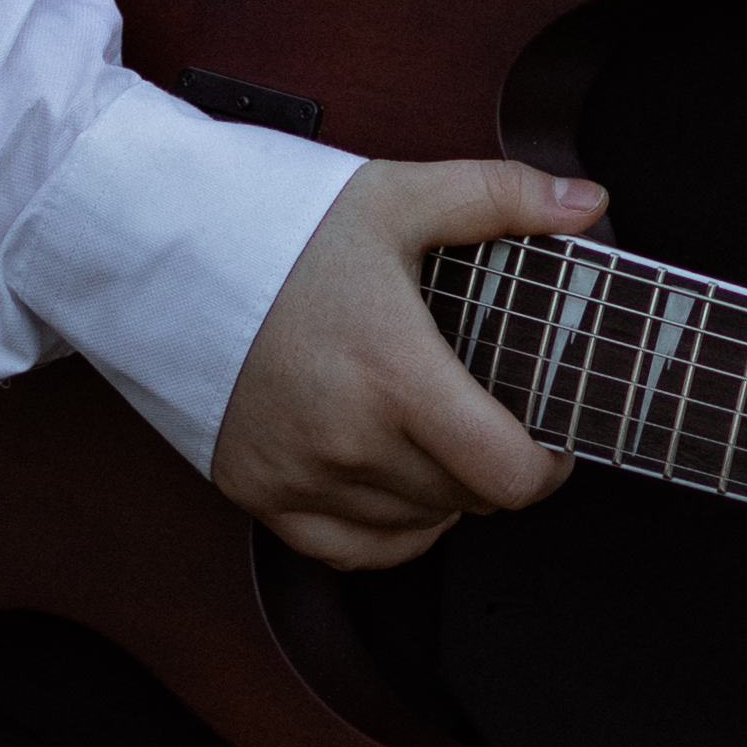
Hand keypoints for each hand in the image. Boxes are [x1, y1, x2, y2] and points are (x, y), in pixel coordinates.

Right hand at [210, 157, 603, 568]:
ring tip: (441, 441)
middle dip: (493, 466)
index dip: (546, 467)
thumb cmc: (276, 225)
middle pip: (465, 500)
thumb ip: (500, 198)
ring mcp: (300, 476)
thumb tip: (587, 202)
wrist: (158, 248)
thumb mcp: (396, 196)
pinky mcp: (257, 492)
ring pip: (413, 526)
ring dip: (442, 495)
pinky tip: (395, 486)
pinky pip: (348, 551)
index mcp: (396, 376)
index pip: (506, 474)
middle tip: (493, 420)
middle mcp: (349, 442)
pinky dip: (386, 529)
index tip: (551, 439)